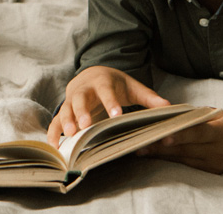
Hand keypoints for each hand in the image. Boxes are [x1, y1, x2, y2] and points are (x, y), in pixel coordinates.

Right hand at [47, 66, 170, 146]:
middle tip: (86, 126)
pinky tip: (55, 146)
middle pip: (80, 99)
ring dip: (66, 122)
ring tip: (71, 136)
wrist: (92, 75)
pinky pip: (55, 122)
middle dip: (82, 112)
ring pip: (65, 110)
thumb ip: (149, 98)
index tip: (116, 115)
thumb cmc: (115, 84)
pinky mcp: (64, 111)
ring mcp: (71, 100)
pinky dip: (53, 133)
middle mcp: (83, 90)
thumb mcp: (132, 87)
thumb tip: (169, 107)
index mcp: (101, 82)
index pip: (105, 91)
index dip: (110, 103)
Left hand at [135, 111, 222, 173]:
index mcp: (220, 132)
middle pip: (184, 149)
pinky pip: (186, 165)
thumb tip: (169, 113)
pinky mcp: (210, 172)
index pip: (197, 133)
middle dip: (160, 146)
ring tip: (139, 149)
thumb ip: (195, 115)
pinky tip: (153, 155)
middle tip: (137, 142)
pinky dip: (170, 159)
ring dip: (160, 154)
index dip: (180, 135)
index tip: (163, 136)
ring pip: (182, 159)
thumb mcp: (218, 114)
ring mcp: (213, 164)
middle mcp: (216, 151)